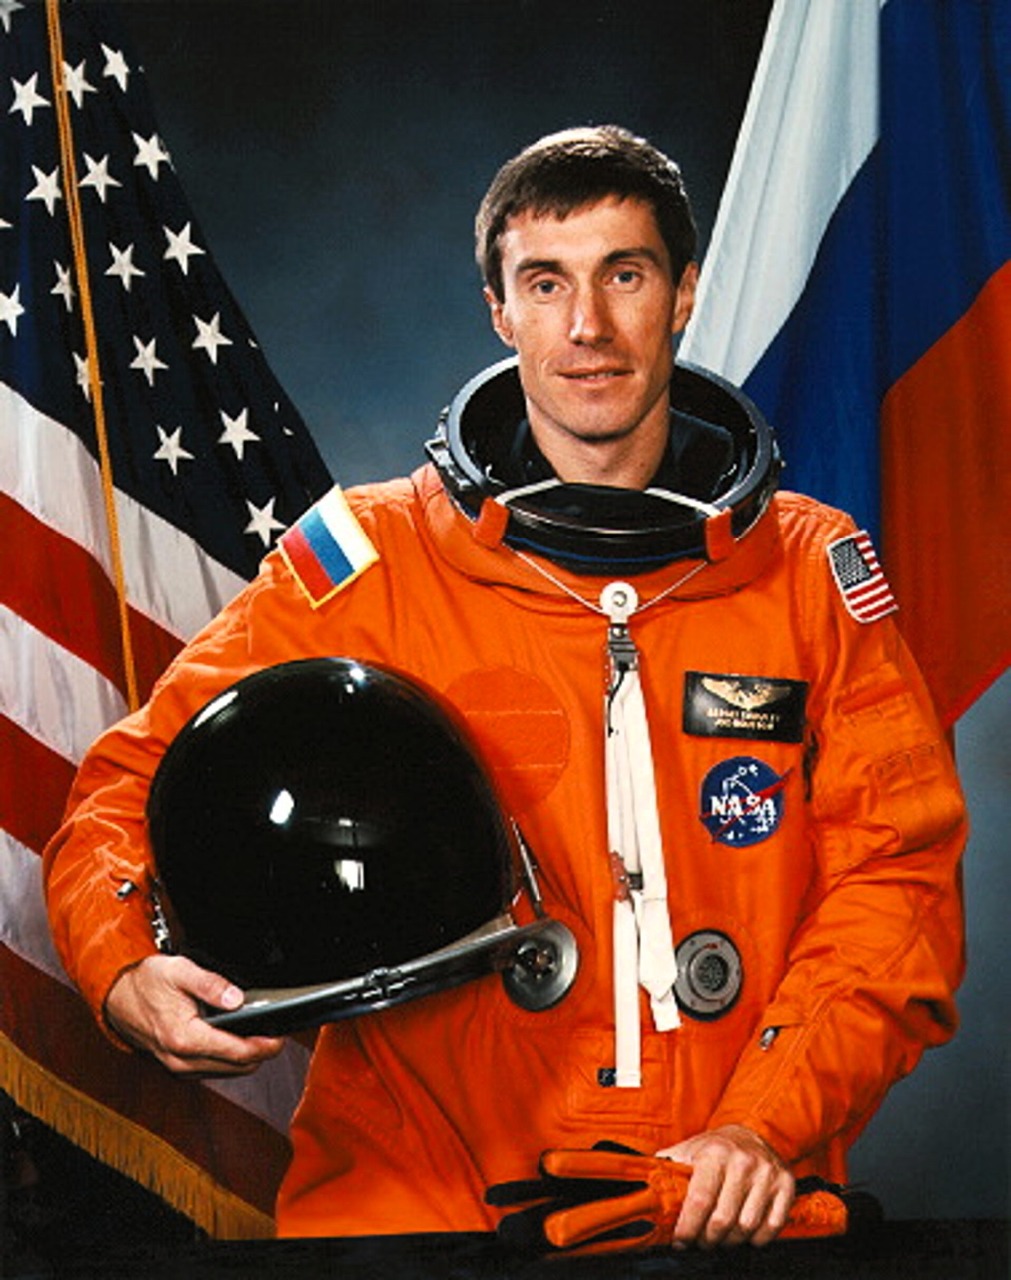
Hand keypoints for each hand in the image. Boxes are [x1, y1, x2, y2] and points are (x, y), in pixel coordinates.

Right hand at [104, 954, 284, 1076]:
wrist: (116, 997)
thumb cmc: (146, 983)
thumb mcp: (180, 971)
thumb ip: (211, 984)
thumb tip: (237, 999)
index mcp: (184, 1037)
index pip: (236, 1052)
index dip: (264, 1047)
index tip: (280, 1039)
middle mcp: (181, 1059)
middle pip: (235, 1068)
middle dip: (260, 1054)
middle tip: (276, 1036)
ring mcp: (178, 1067)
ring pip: (225, 1073)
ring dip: (246, 1060)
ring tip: (262, 1037)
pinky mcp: (177, 1067)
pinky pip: (211, 1071)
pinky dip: (229, 1062)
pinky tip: (237, 1044)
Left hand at [656, 1124, 794, 1248]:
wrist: (753, 1132)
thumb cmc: (716, 1147)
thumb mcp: (689, 1149)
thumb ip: (668, 1168)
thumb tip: (645, 1190)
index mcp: (715, 1153)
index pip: (699, 1201)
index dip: (688, 1228)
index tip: (680, 1242)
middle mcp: (743, 1162)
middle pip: (723, 1220)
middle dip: (707, 1239)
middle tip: (700, 1242)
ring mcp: (767, 1174)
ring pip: (746, 1227)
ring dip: (730, 1242)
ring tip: (719, 1238)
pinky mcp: (786, 1185)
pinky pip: (772, 1227)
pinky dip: (756, 1239)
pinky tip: (744, 1234)